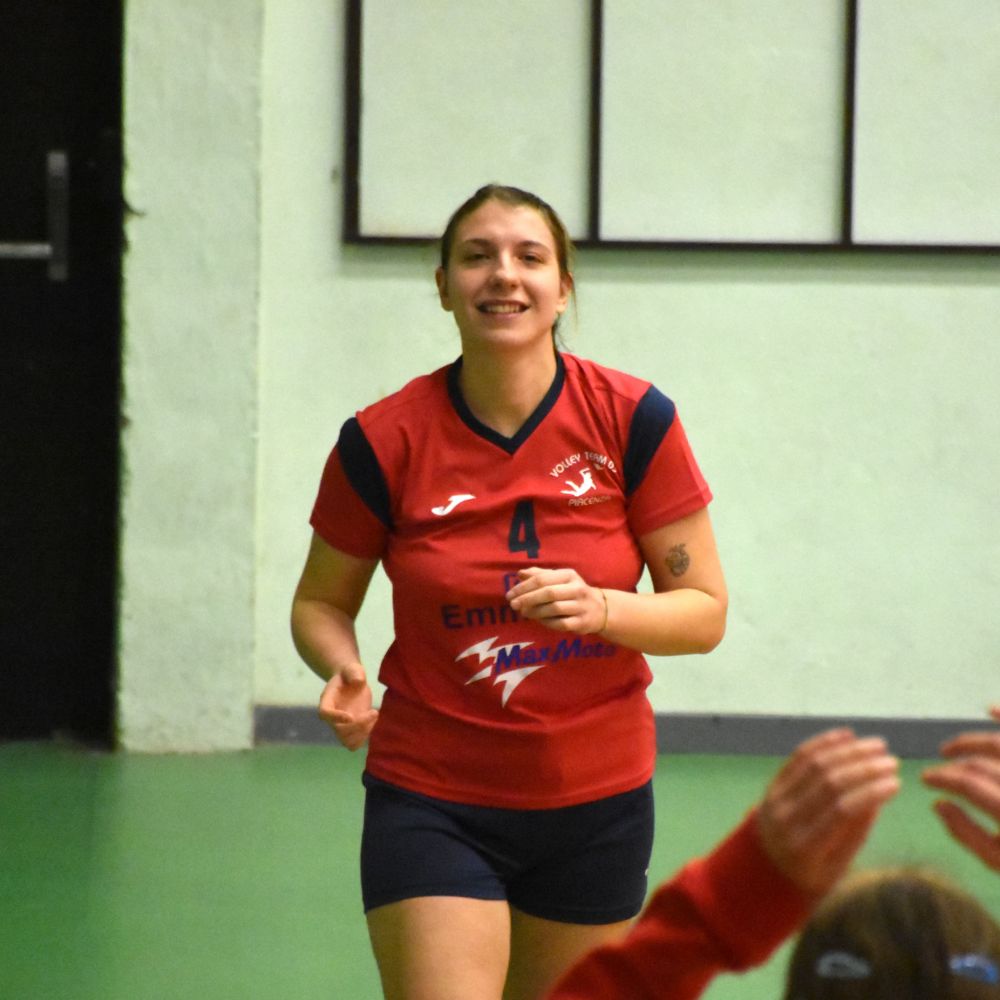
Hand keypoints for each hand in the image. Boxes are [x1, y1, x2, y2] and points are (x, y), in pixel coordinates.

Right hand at [318, 664, 378, 750]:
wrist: (351, 681)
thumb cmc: (349, 674)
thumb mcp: (352, 669)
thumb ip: (354, 672)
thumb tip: (358, 681)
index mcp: (327, 700)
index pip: (325, 713)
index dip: (336, 717)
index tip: (351, 716)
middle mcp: (332, 717)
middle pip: (339, 731)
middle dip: (358, 725)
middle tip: (373, 712)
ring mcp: (342, 725)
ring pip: (347, 742)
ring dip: (363, 733)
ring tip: (373, 715)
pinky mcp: (352, 729)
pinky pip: (356, 743)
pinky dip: (366, 735)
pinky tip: (373, 718)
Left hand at [505, 567, 606, 634]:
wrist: (600, 609)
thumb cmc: (573, 592)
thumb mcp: (559, 579)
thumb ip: (540, 575)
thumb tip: (519, 573)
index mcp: (569, 575)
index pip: (542, 579)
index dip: (523, 587)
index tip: (510, 595)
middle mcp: (577, 589)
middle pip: (547, 593)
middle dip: (527, 599)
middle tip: (513, 605)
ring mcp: (580, 606)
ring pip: (553, 609)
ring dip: (535, 611)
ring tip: (524, 613)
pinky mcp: (581, 623)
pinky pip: (560, 624)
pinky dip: (546, 622)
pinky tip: (538, 621)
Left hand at [756, 728, 899, 896]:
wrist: (763, 865)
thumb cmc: (810, 871)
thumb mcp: (837, 866)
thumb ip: (856, 833)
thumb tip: (879, 796)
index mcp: (805, 846)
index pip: (842, 810)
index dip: (871, 793)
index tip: (896, 782)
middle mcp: (786, 818)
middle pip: (829, 783)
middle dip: (864, 768)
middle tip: (892, 761)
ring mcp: (776, 797)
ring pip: (815, 764)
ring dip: (849, 751)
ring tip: (878, 746)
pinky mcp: (773, 782)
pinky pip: (799, 756)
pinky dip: (824, 742)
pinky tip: (848, 735)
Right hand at [922, 705, 999, 871]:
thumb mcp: (999, 861)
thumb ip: (967, 833)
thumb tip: (939, 805)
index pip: (967, 784)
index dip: (941, 778)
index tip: (925, 779)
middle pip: (981, 764)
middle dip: (953, 766)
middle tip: (938, 770)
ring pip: (999, 743)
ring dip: (973, 740)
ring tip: (955, 746)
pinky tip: (990, 709)